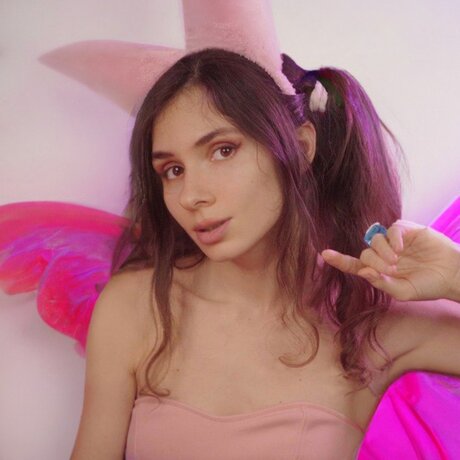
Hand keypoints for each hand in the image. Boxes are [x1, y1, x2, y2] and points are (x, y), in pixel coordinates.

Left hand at [321, 220, 459, 301]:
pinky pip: (392, 229)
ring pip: (375, 240)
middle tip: (391, 269)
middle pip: (365, 253)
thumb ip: (382, 283)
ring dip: (382, 251)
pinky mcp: (407, 231)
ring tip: (397, 261)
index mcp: (379, 270)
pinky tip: (402, 248)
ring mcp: (394, 242)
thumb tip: (364, 272)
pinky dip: (393, 238)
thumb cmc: (427, 286)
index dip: (339, 260)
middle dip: (374, 261)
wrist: (452, 275)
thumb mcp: (403, 292)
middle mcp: (383, 255)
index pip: (354, 265)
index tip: (324, 254)